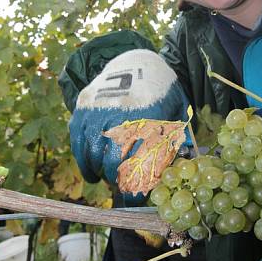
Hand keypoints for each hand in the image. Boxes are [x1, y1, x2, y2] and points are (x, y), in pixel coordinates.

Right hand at [69, 49, 188, 203]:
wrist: (135, 61)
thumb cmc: (161, 92)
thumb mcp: (177, 111)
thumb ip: (178, 139)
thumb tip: (183, 167)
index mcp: (150, 118)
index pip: (142, 161)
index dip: (138, 186)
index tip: (138, 199)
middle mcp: (122, 116)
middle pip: (115, 163)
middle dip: (118, 182)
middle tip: (124, 190)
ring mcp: (99, 113)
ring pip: (93, 155)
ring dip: (100, 174)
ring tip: (109, 181)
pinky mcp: (83, 111)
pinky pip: (78, 143)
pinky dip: (84, 163)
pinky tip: (92, 174)